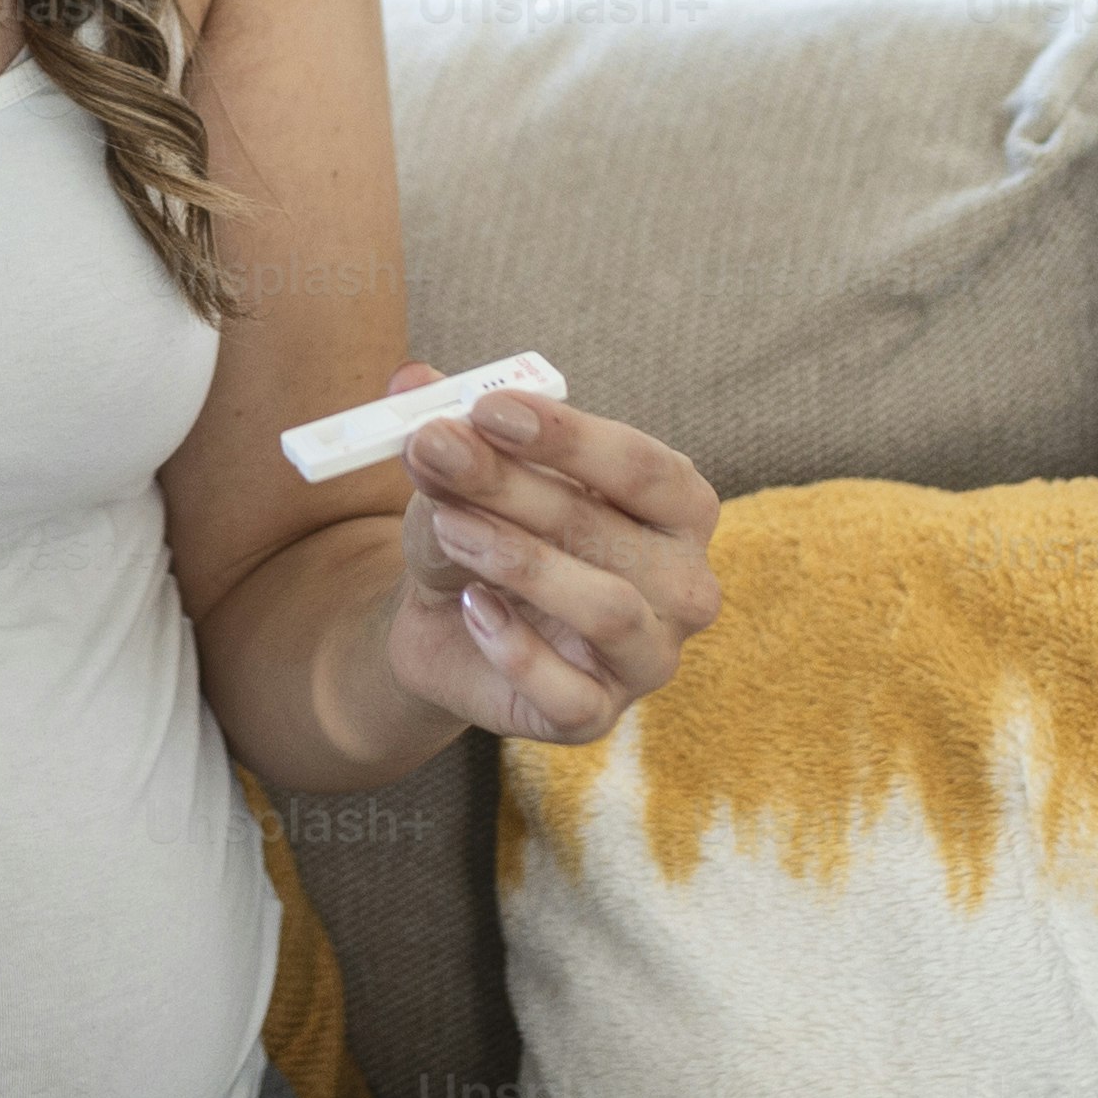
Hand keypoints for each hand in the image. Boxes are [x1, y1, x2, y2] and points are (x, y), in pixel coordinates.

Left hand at [370, 361, 721, 744]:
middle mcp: (685, 584)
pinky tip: (471, 609)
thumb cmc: (486, 528)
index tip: (487, 408)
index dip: (567, 435)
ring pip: (607, 609)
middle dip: (514, 485)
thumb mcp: (465, 472)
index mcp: (678, 507)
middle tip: (437, 451)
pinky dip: (515, 648)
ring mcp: (649, 657)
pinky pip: (568, 690)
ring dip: (520, 561)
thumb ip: (451, 427)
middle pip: (610, 529)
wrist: (447, 622)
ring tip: (448, 525)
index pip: (644, 466)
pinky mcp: (598, 715)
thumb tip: (413, 382)